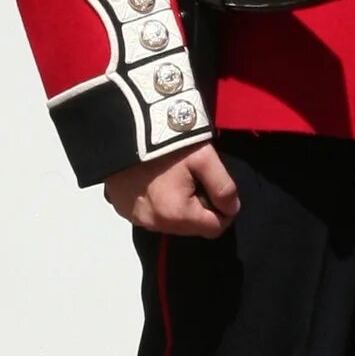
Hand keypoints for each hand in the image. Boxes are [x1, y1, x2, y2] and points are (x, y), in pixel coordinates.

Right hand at [105, 142, 242, 238]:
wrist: (125, 127)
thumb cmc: (168, 143)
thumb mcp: (204, 158)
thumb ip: (223, 187)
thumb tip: (231, 208)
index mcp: (177, 215)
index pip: (214, 229)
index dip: (223, 210)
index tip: (216, 188)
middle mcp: (154, 224)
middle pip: (191, 227)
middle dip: (198, 207)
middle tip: (193, 179)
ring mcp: (136, 218)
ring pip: (170, 222)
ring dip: (178, 206)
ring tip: (173, 178)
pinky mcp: (123, 209)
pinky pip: (149, 214)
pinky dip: (157, 202)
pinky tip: (155, 181)